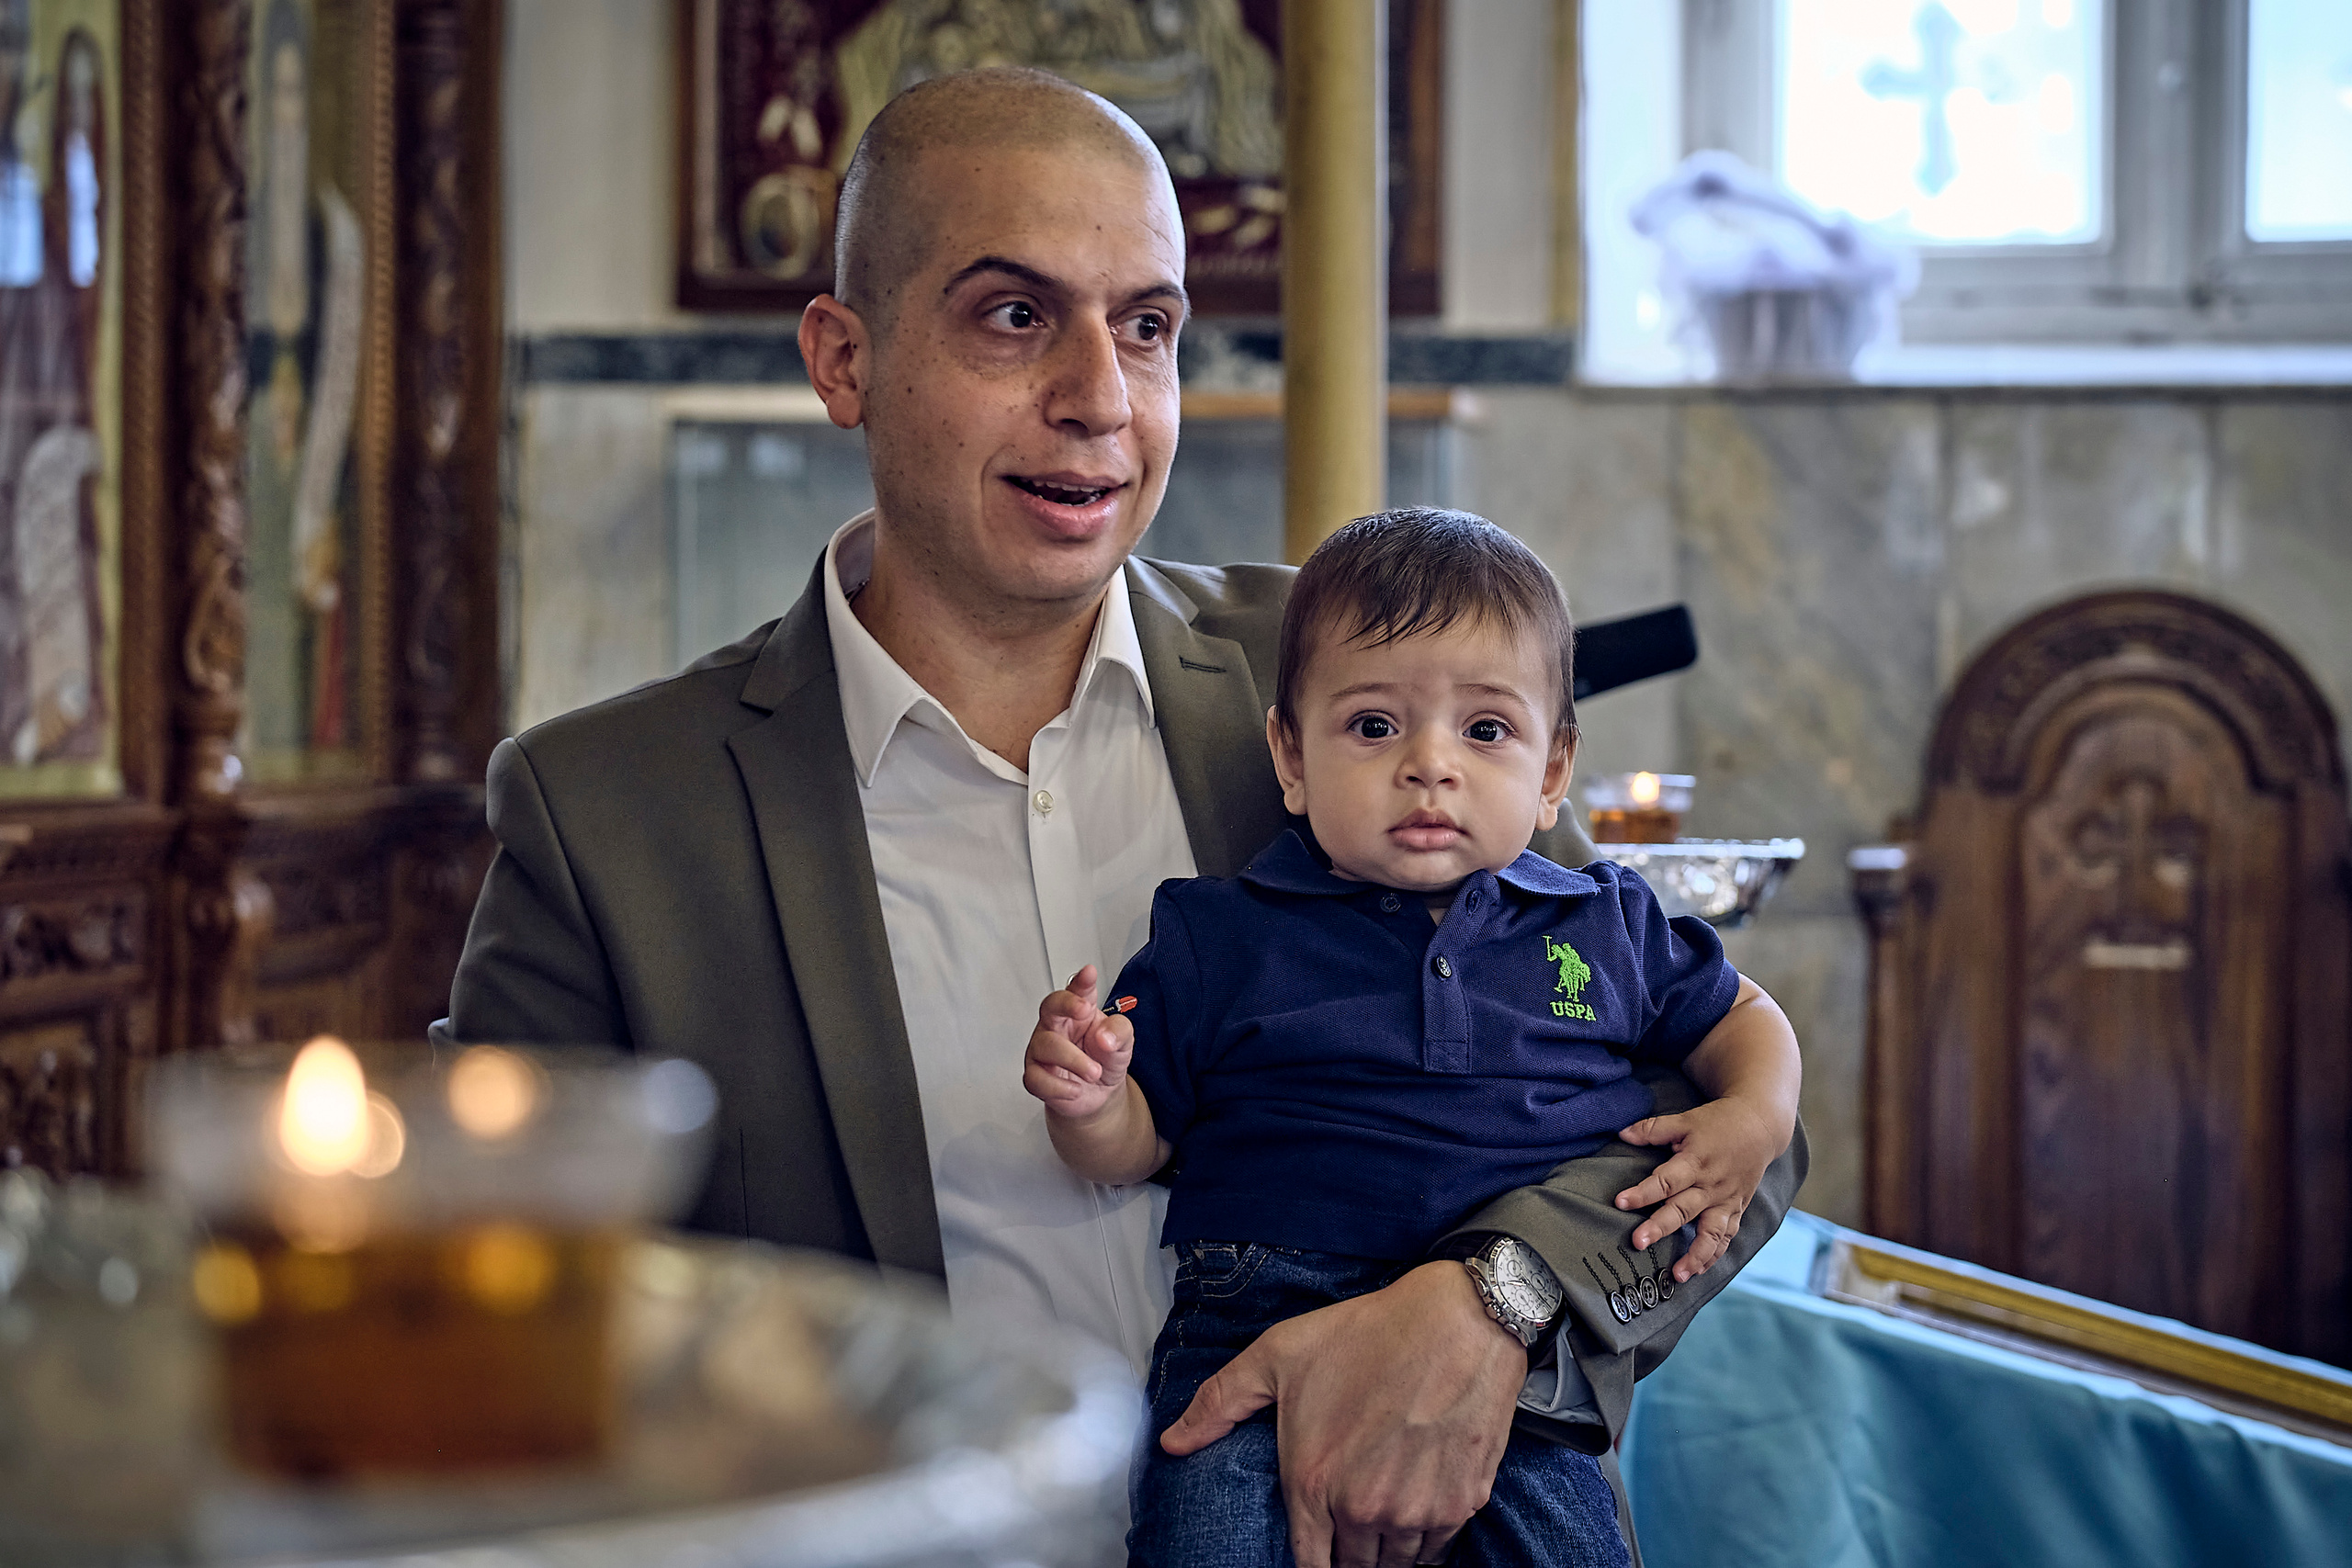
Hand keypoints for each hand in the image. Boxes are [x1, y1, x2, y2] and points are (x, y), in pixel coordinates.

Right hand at [1021, 964, 1134, 1120]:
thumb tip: (1105, 1037)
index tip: (1089, 973)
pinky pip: (1036, 1078)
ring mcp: (1042, 1050)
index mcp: (1079, 1011)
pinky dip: (1058, 1087)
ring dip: (1072, 1059)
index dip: (1082, 981)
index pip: (1077, 990)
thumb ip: (1119, 1031)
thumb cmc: (1105, 1059)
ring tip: (1094, 1071)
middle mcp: (1057, 1026)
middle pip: (1050, 1006)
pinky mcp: (1036, 1076)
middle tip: (1085, 1010)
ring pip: (1045, 1045)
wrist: (1099, 1094)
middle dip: (1066, 1005)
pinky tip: (1075, 1090)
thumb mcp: (1123, 1042)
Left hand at [1160, 1260, 1523, 1567]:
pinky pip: (1436, 1550)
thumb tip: (1170, 1442)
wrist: (1457, 1321)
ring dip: (1385, 1550)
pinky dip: (1424, 1541)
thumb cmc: (1365, 1335)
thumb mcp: (1278, 1355)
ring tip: (1379, 1520)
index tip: (1315, 1545)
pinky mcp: (1460, 1504)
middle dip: (1347, 1553)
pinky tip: (1414, 1513)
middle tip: (1347, 1524)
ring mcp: (1415, 1512)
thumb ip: (1219, 1403)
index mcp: (1312, 1482)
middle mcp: (1362, 1510)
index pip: (1306, 1563)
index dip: (1309, 1560)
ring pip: (1395, 1564)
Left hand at [1615, 1094, 1789, 1280]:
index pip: (1666, 1180)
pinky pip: (1726, 1237)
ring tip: (1676, 1275)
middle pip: (1683, 1210)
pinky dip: (1713, 1256)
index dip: (1643, 1192)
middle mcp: (1711, 1185)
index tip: (1620, 1202)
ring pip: (1711, 1233)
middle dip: (1660, 1227)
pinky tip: (1697, 1271)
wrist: (1761, 1126)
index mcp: (1696, 1161)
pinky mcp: (1736, 1210)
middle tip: (1638, 1242)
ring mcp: (1726, 1201)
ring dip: (1695, 1255)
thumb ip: (1653, 1129)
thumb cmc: (1718, 1123)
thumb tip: (1621, 1134)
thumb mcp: (1685, 1120)